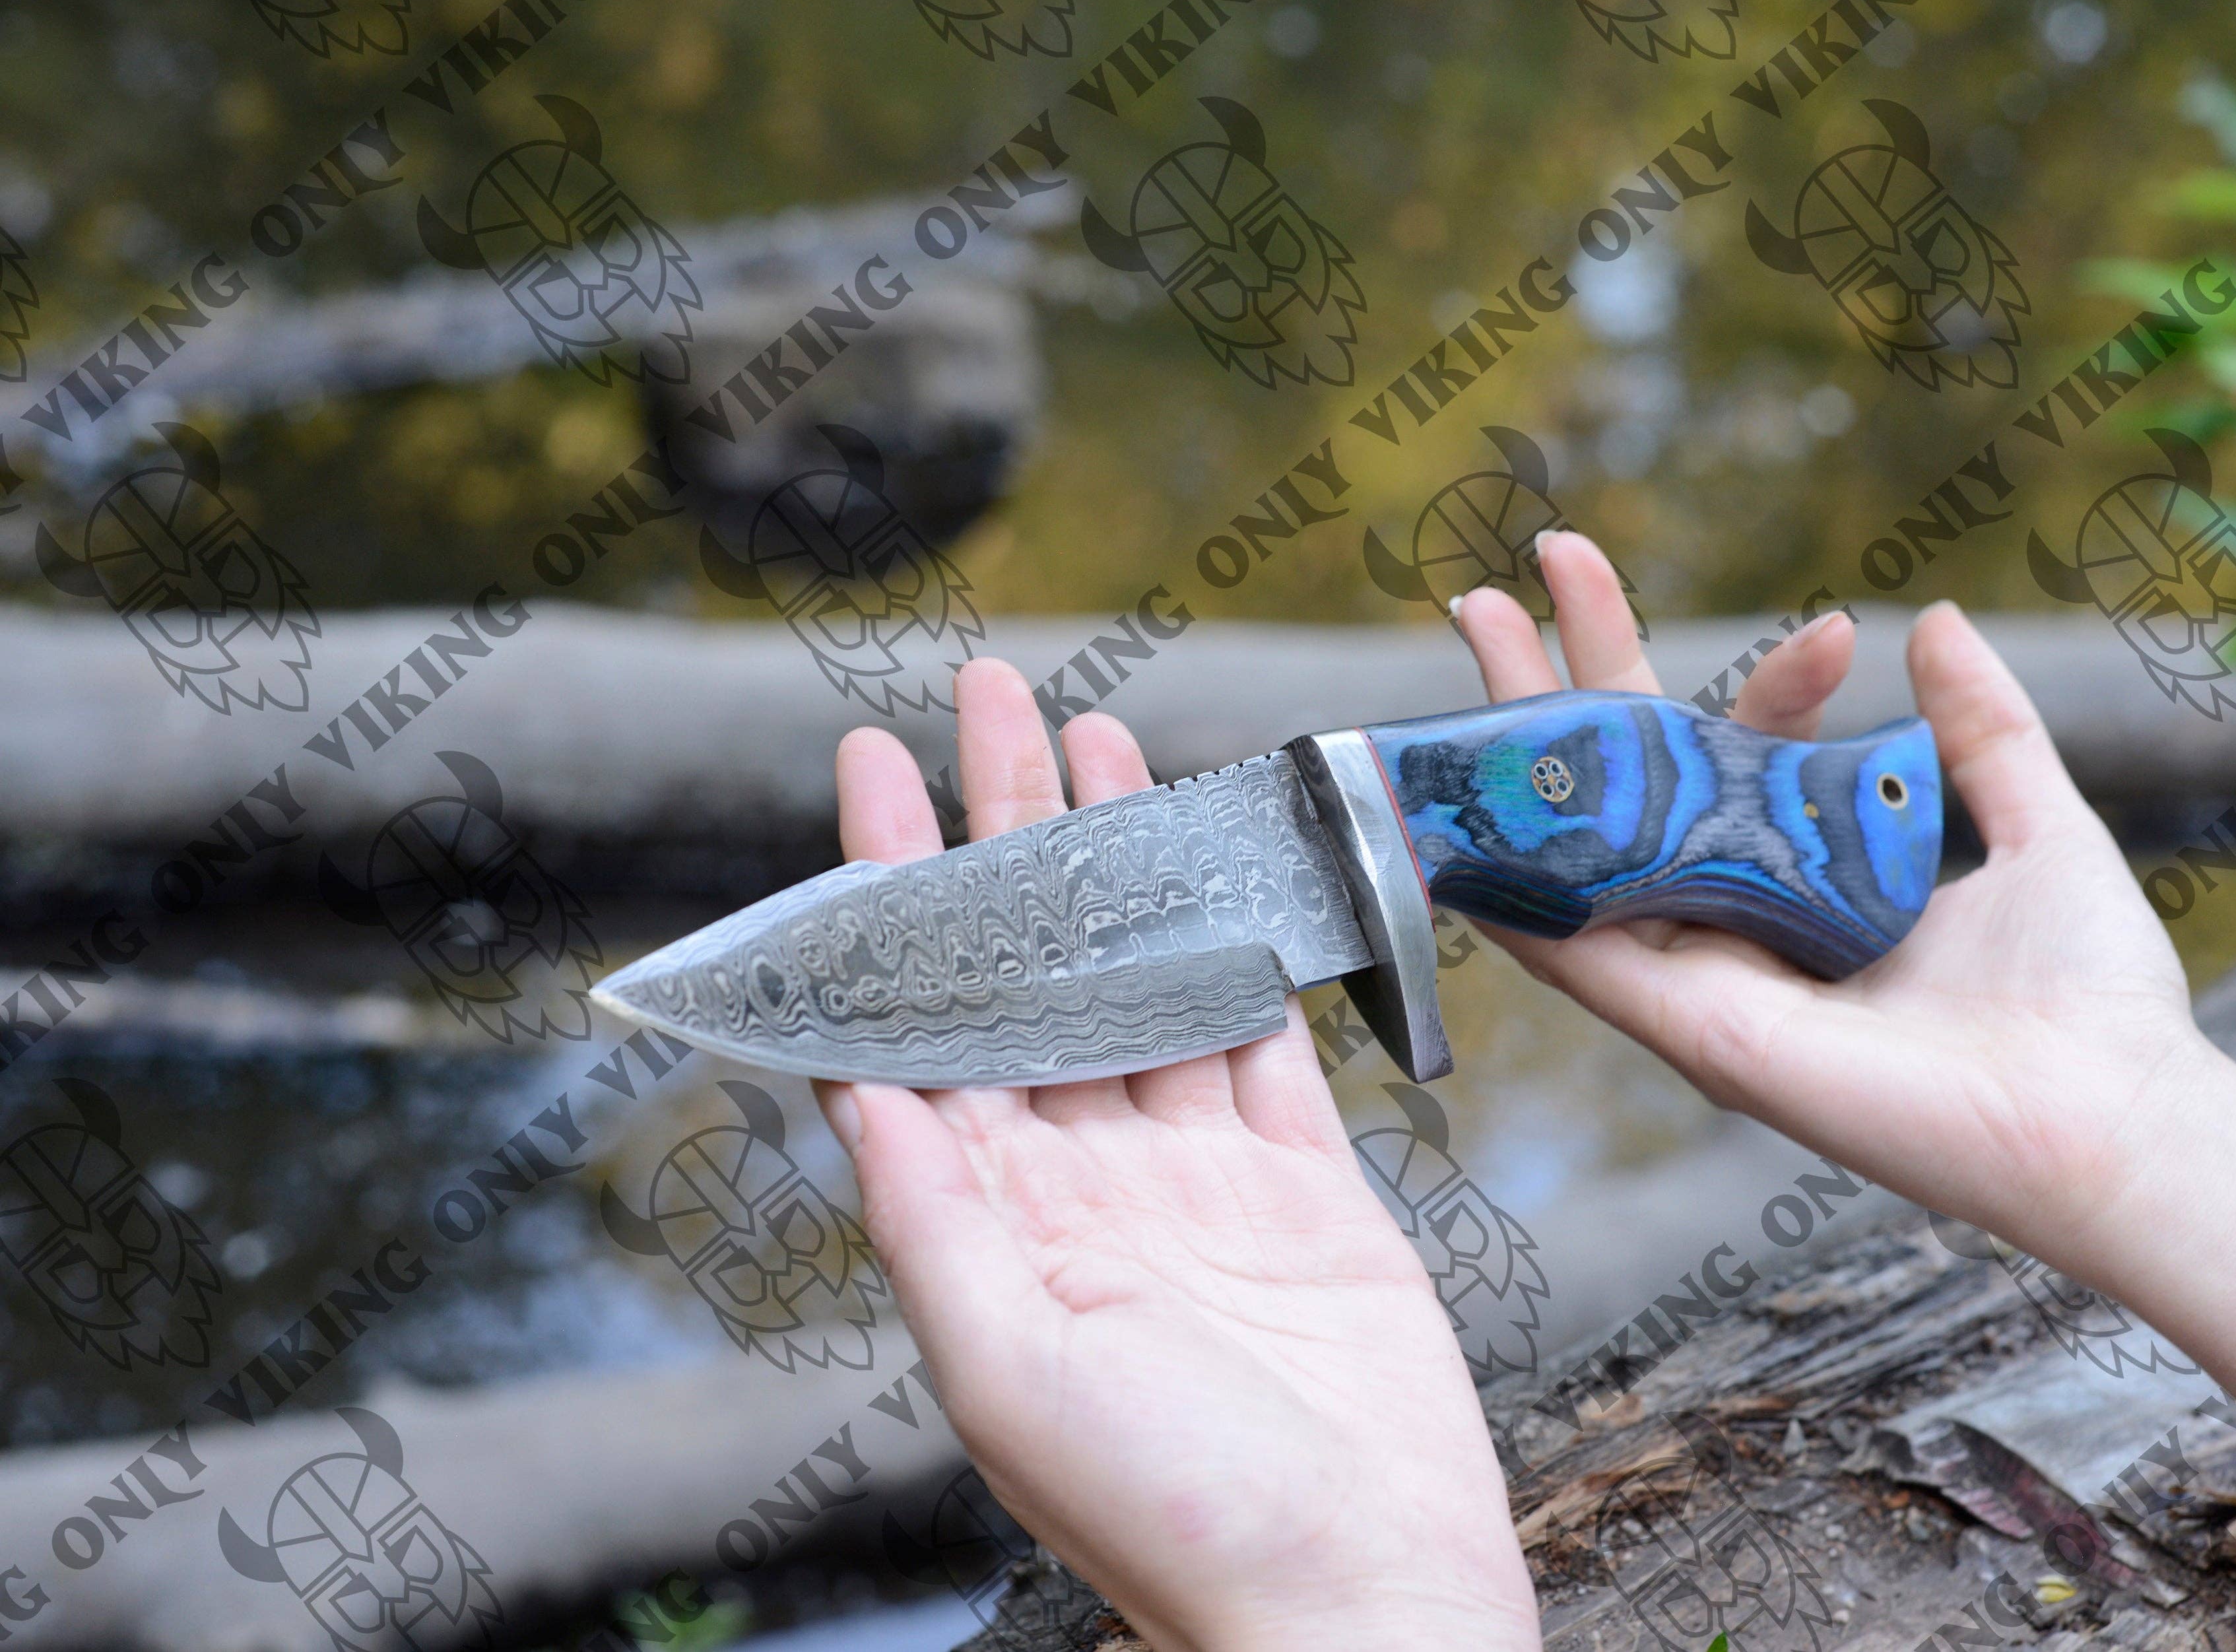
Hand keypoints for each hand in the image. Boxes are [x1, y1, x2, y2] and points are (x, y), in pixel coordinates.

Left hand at [815, 660, 1540, 1651]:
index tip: (875, 769)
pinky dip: (1239, 939)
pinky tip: (1218, 859)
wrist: (1365, 1587)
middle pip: (1029, 972)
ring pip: (1143, 976)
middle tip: (997, 698)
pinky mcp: (1299, 1178)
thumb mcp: (1011, 1370)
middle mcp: (1078, 1185)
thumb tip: (844, 1082)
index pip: (915, 1023)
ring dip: (1117, 861)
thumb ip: (930, 1217)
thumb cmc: (1179, 1513)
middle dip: (1006, 833)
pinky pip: (1255, 1030)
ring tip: (1098, 744)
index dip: (887, 895)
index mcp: (989, 1224)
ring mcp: (1191, 1175)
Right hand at [1461, 532, 2235, 1638]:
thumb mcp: (2035, 826)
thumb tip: (1931, 618)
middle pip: (1635, 787)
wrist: (2106, 1109)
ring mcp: (1709, 980)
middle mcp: (1744, 931)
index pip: (1755, 768)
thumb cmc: (2088, 995)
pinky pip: (1573, 952)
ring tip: (1480, 619)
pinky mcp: (1694, 1029)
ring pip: (1583, 846)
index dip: (1763, 682)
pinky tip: (1461, 797)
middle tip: (1546, 556)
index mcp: (1815, 889)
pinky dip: (1508, 879)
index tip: (1834, 631)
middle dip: (1581, 668)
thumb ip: (1983, 729)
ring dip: (1520, 736)